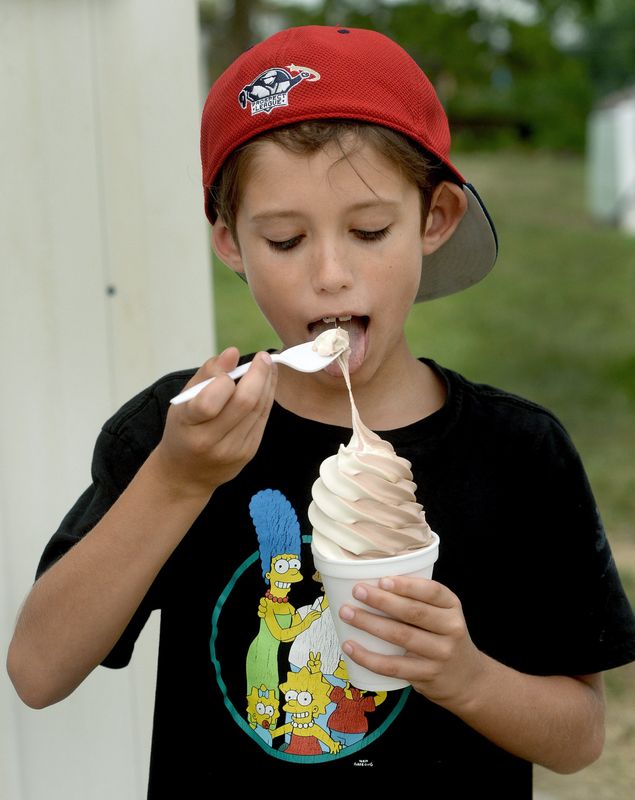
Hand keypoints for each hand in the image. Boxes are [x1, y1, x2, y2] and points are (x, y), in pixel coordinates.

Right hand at [151, 347, 276, 498]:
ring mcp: (233, 450)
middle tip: (263, 357)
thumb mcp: (183, 400)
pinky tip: (267, 384)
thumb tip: (233, 352)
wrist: (186, 474)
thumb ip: (207, 374)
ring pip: (258, 409)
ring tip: (268, 365)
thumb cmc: (183, 429)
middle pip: (244, 403)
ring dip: (267, 383)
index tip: (235, 363)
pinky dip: (267, 398)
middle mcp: (211, 441)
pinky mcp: (248, 452)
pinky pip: (262, 419)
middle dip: (258, 375)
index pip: (209, 401)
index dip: (225, 380)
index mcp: (189, 425)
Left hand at [339, 576, 487, 712]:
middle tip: (357, 591)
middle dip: (381, 600)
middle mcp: (451, 629)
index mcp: (452, 607)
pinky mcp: (426, 675)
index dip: (407, 585)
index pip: (432, 592)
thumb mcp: (444, 615)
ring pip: (400, 636)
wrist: (468, 680)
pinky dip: (368, 657)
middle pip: (413, 612)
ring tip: (347, 613)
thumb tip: (375, 583)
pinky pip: (393, 666)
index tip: (382, 580)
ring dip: (370, 624)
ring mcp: (440, 654)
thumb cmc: (444, 638)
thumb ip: (420, 601)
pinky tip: (350, 646)